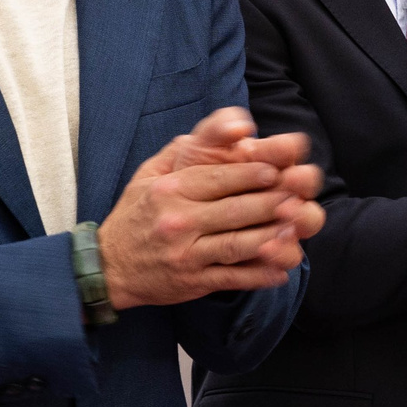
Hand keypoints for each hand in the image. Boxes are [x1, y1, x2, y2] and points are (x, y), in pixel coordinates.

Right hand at [97, 109, 325, 309]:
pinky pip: (233, 277)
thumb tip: (232, 125)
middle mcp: (178, 221)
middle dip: (273, 202)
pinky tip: (282, 269)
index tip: (279, 170)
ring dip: (273, 237)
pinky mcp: (193, 281)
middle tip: (299, 197)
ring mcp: (186, 254)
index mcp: (169, 191)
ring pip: (239, 244)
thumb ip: (185, 149)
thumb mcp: (149, 175)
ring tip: (296, 229)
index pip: (219, 178)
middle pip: (236, 210)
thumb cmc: (136, 215)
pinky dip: (260, 275)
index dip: (253, 174)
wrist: (106, 267)